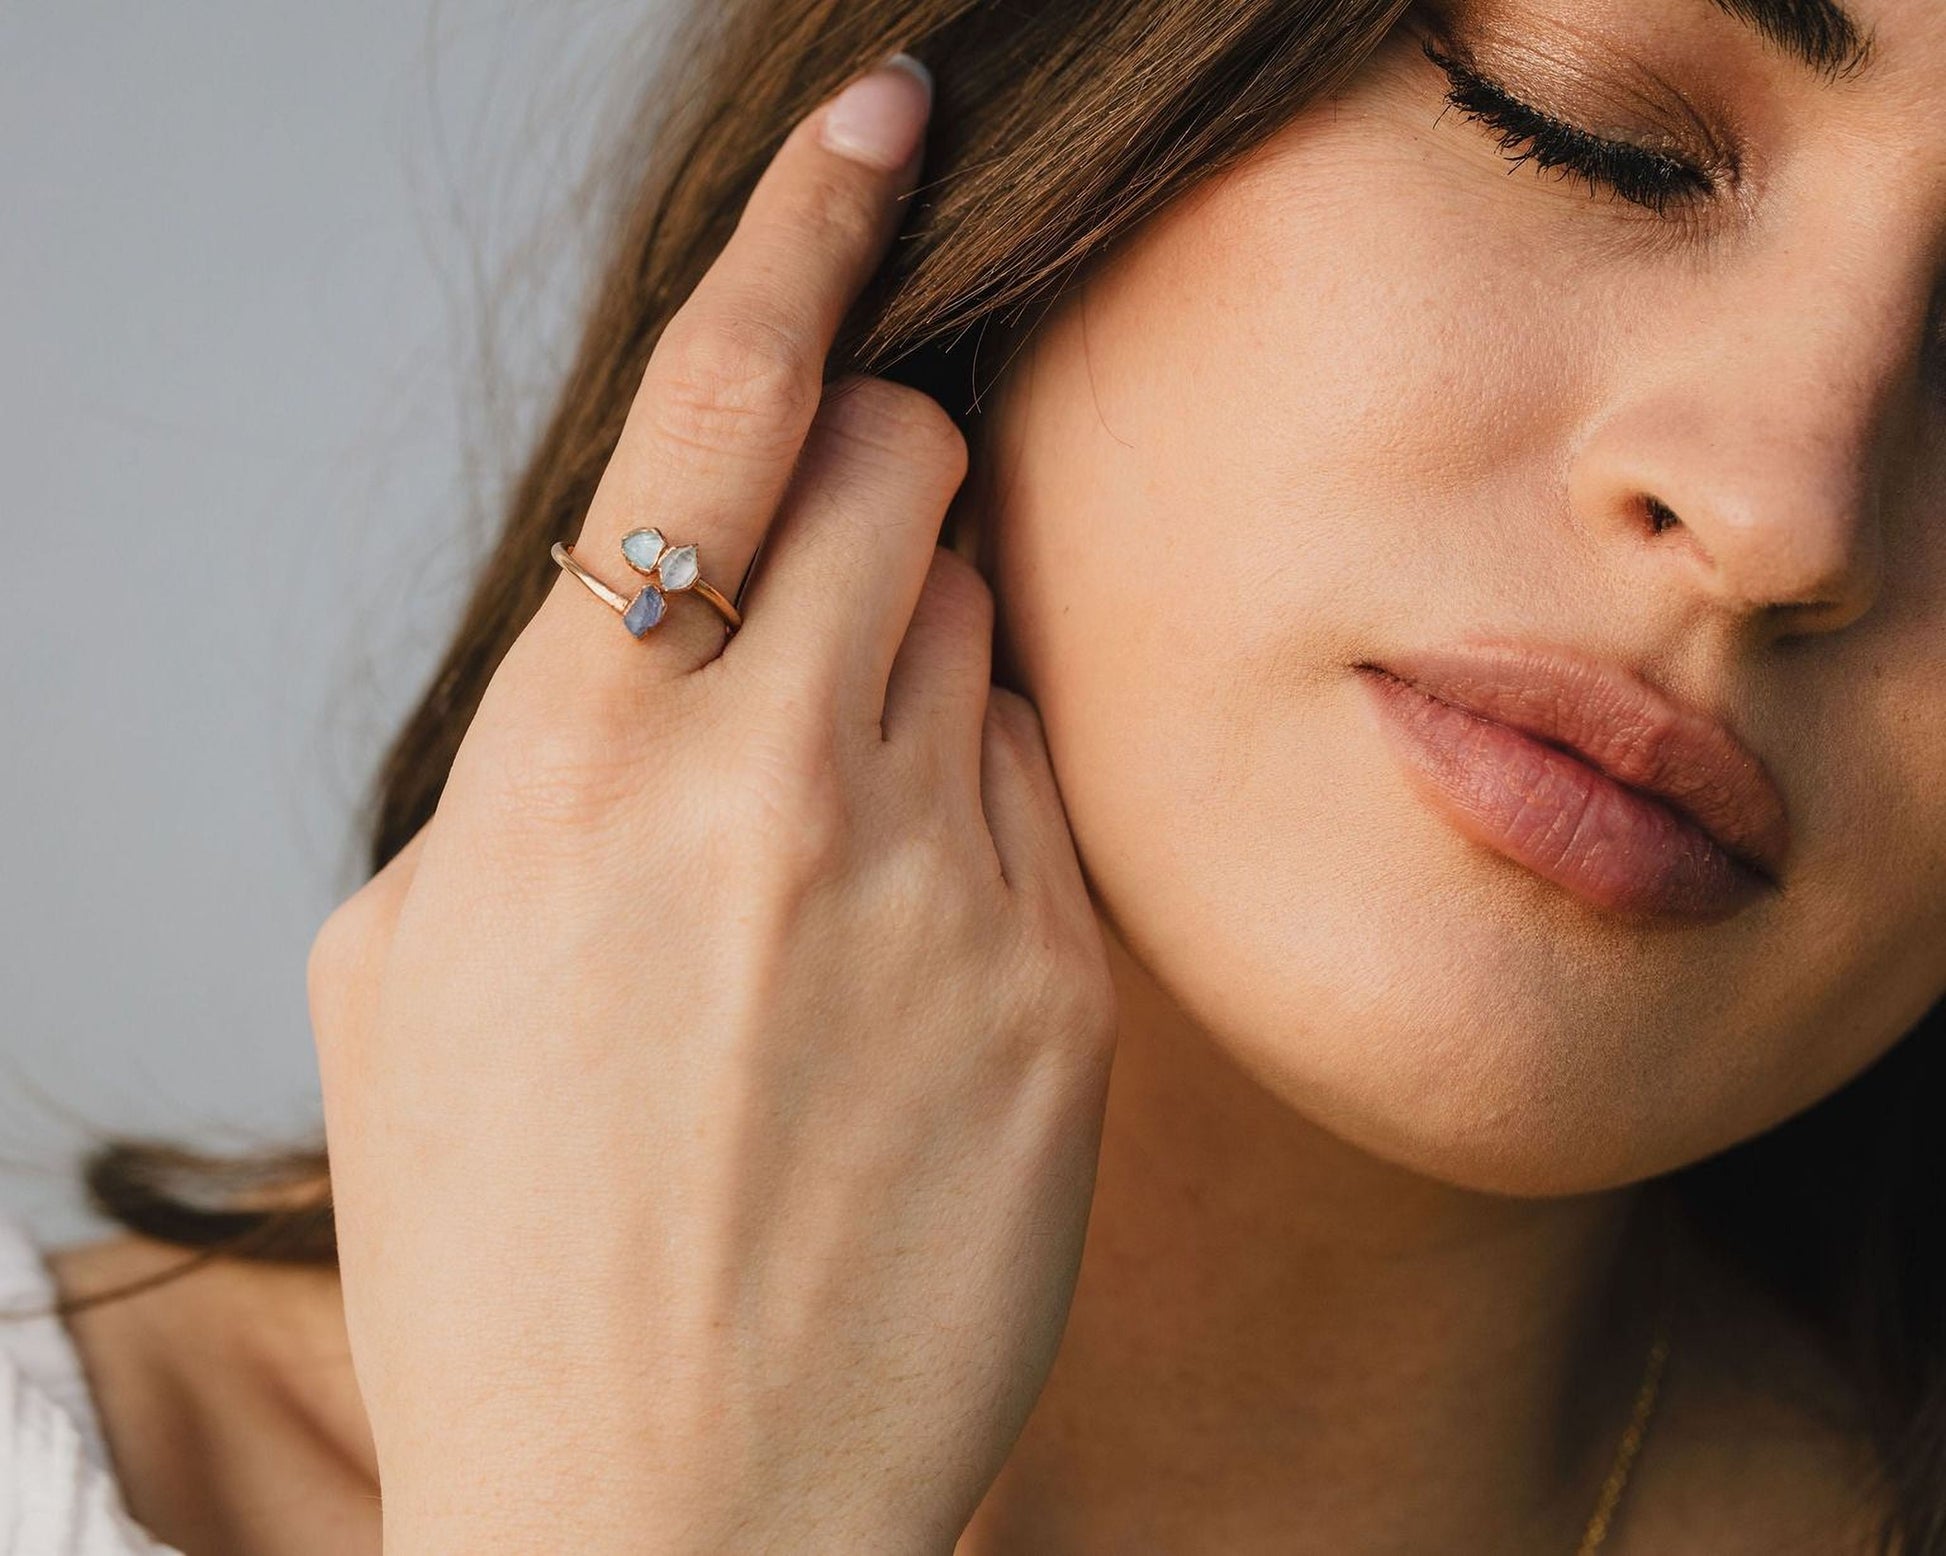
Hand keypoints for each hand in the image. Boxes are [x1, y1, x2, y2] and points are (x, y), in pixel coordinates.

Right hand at [306, 53, 1117, 1555]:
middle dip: (876, 470)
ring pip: (984, 619)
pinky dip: (985, 800)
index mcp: (576, 766)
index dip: (812, 230)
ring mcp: (940, 882)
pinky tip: (908, 945)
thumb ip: (538, 750)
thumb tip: (665, 620)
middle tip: (832, 574)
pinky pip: (1049, 788)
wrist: (668, 1517)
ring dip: (921, 649)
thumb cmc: (508, 1250)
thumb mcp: (412, 970)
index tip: (890, 120)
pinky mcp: (1065, 983)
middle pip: (901, 466)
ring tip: (833, 834)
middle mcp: (771, 789)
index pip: (724, 405)